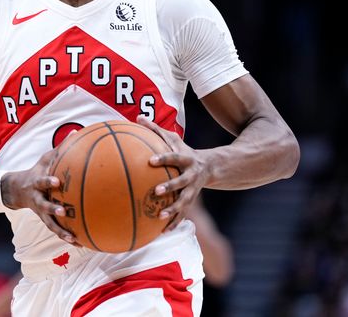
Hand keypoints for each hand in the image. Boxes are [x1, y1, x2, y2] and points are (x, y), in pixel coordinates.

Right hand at [0, 149, 80, 245]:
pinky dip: (65, 236)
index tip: (57, 182)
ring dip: (60, 231)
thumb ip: (61, 148)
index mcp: (38, 182)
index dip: (48, 181)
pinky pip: (55, 230)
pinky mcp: (44, 219)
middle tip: (63, 212)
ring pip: (48, 223)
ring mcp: (40, 211)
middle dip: (52, 209)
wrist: (16, 189)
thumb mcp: (46, 158)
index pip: (42, 181)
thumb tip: (77, 132)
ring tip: (72, 238)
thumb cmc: (37, 171)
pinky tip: (78, 242)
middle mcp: (37, 198)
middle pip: (43, 205)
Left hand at [137, 115, 210, 231]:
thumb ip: (156, 129)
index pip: (174, 157)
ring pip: (184, 201)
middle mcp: (191, 175)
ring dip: (173, 209)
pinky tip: (163, 231)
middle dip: (170, 187)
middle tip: (156, 191)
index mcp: (186, 159)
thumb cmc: (184, 151)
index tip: (150, 161)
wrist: (210, 167)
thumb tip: (138, 117)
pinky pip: (183, 213)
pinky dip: (174, 222)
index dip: (163, 159)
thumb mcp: (174, 139)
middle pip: (181, 181)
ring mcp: (193, 189)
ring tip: (160, 216)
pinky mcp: (191, 200)